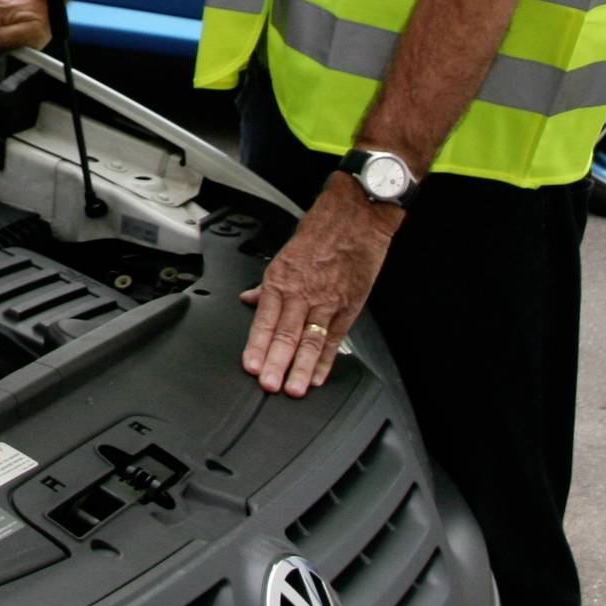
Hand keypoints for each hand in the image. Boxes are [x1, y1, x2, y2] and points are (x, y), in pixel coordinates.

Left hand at [240, 180, 396, 396]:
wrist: (356, 216)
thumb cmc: (321, 231)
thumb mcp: (285, 253)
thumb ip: (267, 283)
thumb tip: (249, 300)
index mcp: (281, 279)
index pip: (264, 319)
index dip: (257, 345)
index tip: (251, 366)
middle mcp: (302, 292)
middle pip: (286, 334)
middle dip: (276, 363)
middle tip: (269, 386)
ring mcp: (327, 300)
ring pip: (311, 340)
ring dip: (301, 368)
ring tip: (293, 389)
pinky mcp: (349, 305)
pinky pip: (335, 337)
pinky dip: (327, 359)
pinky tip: (319, 376)